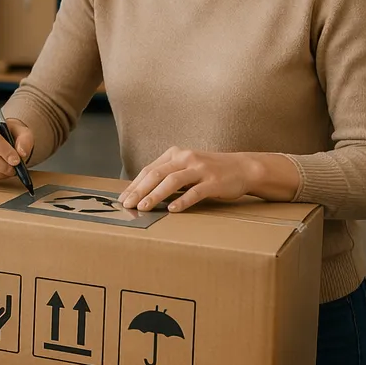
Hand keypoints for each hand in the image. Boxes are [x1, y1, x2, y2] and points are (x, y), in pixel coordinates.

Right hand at [0, 112, 32, 183]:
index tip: (15, 160)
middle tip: (14, 168)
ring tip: (8, 170)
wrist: (2, 136)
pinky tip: (0, 172)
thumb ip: (25, 140)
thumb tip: (21, 152)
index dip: (4, 150)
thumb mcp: (22, 131)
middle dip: (2, 165)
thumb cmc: (9, 132)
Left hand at [119, 147, 257, 212]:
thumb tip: (142, 192)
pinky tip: (172, 210)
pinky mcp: (213, 181)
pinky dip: (182, 201)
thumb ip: (168, 175)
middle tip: (127, 205)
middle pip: (157, 174)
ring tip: (143, 207)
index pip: (149, 170)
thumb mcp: (186, 167)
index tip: (122, 198)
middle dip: (139, 190)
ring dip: (155, 195)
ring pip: (172, 181)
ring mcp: (200, 169)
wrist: (242, 168)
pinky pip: (195, 192)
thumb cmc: (210, 171)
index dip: (134, 184)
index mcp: (176, 154)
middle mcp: (186, 158)